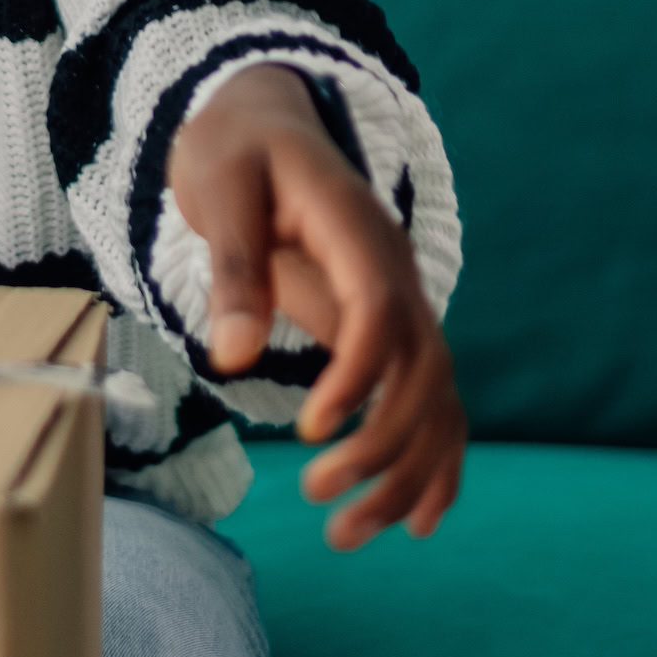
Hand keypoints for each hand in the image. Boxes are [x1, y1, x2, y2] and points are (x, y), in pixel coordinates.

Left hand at [166, 64, 462, 550]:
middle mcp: (395, 273)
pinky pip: (432, 402)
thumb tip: (234, 356)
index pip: (381, 312)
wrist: (265, 122)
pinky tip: (414, 523)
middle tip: (314, 492)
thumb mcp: (221, 189)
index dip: (358, 376)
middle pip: (423, 369)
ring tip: (344, 535)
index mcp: (356, 231)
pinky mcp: (390, 334)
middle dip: (383, 443)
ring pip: (435, 399)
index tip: (312, 429)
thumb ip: (235, 268)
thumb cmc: (237, 151)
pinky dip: (433, 462)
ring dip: (405, 472)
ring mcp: (402, 306)